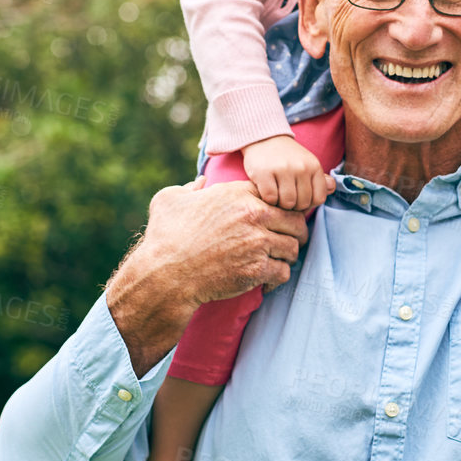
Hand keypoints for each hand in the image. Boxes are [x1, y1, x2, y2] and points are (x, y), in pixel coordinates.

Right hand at [138, 178, 310, 305]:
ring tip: (277, 260)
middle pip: (295, 221)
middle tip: (286, 241)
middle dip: (294, 232)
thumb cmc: (165, 237)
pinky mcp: (257, 269)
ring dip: (287, 255)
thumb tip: (200, 182)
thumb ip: (189, 188)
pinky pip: (284, 272)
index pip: (277, 195)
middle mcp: (253, 215)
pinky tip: (268, 279)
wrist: (165, 274)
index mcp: (238, 194)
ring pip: (293, 247)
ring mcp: (258, 243)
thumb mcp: (169, 200)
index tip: (277, 218)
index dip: (281, 207)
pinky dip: (278, 277)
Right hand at [242, 135, 335, 211]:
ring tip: (276, 193)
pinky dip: (268, 199)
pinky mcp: (264, 173)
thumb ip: (321, 179)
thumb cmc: (287, 157)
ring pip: (287, 203)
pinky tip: (267, 189)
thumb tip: (332, 188)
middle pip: (302, 203)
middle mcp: (301, 167)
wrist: (264, 139)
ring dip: (280, 204)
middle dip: (294, 205)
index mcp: (314, 166)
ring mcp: (283, 169)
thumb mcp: (307, 164)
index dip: (309, 204)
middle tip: (285, 196)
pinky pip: (270, 198)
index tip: (299, 198)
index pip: (319, 199)